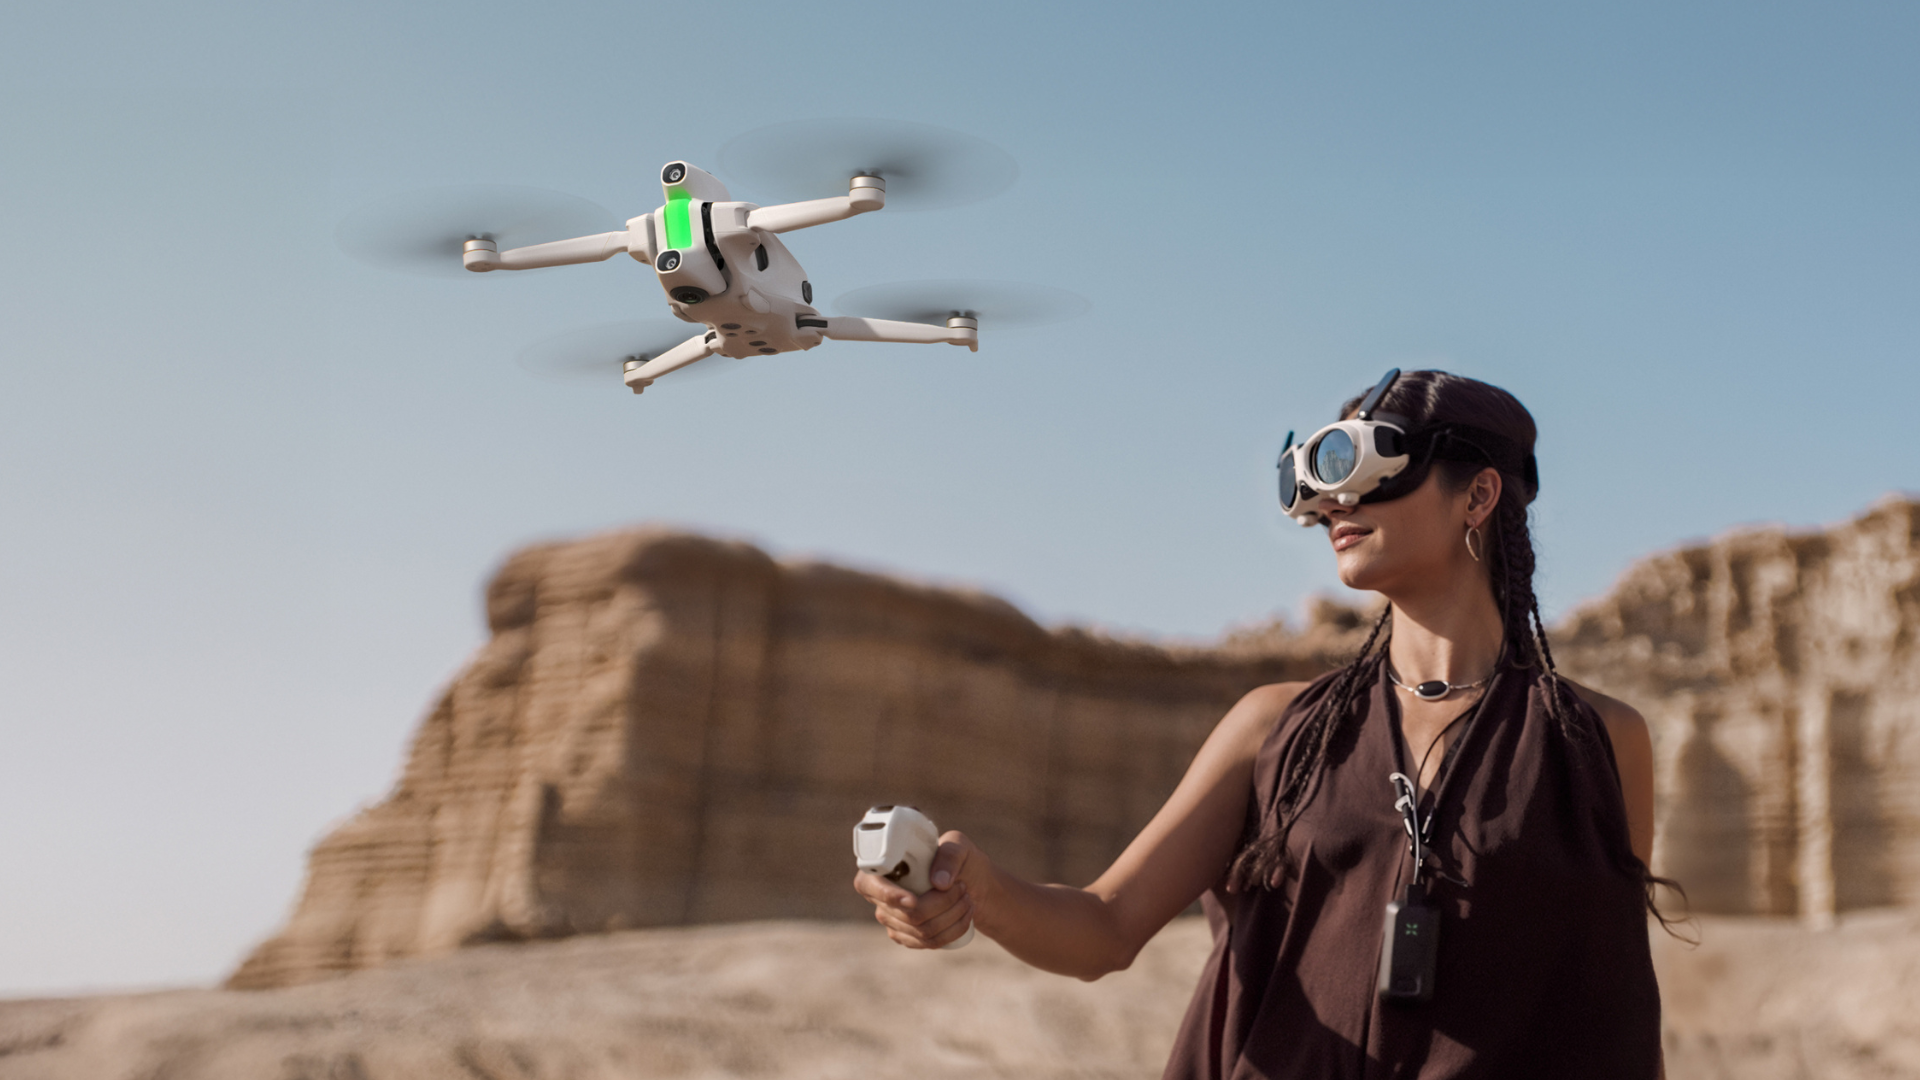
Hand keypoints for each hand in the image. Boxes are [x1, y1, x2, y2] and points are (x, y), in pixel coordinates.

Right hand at [851, 830, 989, 948]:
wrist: (970, 881)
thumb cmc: (957, 859)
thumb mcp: (957, 846)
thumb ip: (950, 856)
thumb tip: (939, 883)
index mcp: (883, 868)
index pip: (868, 885)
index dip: (888, 896)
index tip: (914, 900)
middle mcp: (880, 896)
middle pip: (908, 914)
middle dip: (942, 903)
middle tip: (962, 887)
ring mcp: (892, 920)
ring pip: (922, 931)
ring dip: (952, 916)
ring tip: (966, 898)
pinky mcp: (907, 937)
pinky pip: (930, 942)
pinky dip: (954, 930)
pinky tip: (965, 914)